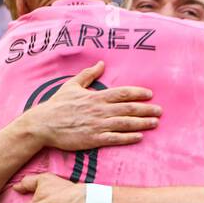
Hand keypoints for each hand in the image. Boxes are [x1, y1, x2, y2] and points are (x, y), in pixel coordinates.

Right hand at [23, 61, 161, 150]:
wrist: (43, 124)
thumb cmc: (56, 105)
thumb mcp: (71, 85)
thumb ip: (88, 75)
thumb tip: (101, 63)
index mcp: (95, 97)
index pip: (121, 93)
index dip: (137, 93)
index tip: (150, 94)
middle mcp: (99, 110)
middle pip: (128, 108)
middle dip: (146, 109)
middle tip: (160, 110)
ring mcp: (97, 125)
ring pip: (125, 123)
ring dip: (142, 123)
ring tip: (155, 123)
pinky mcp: (93, 139)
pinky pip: (115, 138)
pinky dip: (128, 137)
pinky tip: (139, 137)